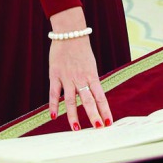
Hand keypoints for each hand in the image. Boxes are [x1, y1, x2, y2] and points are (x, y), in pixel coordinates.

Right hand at [47, 8, 111, 130]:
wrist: (70, 33)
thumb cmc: (81, 51)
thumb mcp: (91, 66)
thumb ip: (91, 82)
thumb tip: (94, 98)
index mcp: (92, 76)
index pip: (100, 97)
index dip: (105, 110)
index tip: (108, 123)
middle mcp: (80, 78)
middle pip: (88, 100)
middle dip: (93, 115)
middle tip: (97, 128)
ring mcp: (67, 77)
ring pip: (70, 100)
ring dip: (73, 115)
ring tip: (76, 128)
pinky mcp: (55, 75)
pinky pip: (54, 93)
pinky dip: (53, 105)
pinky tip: (53, 116)